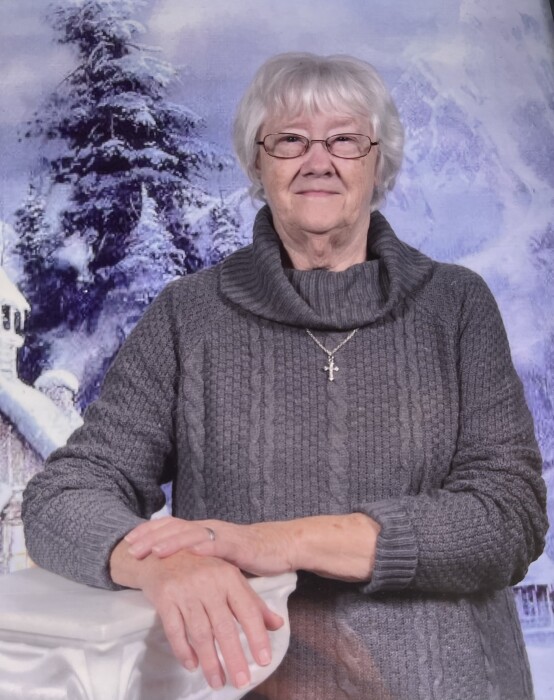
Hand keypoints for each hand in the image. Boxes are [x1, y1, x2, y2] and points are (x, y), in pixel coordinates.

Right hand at [110, 542, 283, 689]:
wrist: (161, 551)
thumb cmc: (201, 567)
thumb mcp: (229, 578)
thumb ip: (253, 602)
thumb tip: (277, 624)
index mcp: (228, 576)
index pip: (248, 610)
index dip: (257, 636)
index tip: (264, 660)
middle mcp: (208, 582)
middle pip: (224, 626)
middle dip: (234, 657)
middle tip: (242, 682)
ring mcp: (185, 590)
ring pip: (200, 633)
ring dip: (210, 661)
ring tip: (218, 682)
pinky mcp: (165, 596)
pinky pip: (175, 630)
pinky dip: (183, 650)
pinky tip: (192, 665)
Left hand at [125, 517, 294, 576]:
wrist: (279, 545)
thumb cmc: (246, 553)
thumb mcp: (214, 555)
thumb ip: (195, 558)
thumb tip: (171, 568)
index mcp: (201, 530)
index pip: (169, 526)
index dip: (148, 532)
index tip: (127, 542)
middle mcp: (208, 528)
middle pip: (175, 527)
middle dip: (151, 537)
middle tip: (130, 548)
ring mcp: (223, 534)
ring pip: (193, 533)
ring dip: (173, 542)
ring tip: (155, 551)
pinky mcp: (239, 544)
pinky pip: (220, 544)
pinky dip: (205, 547)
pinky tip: (193, 552)